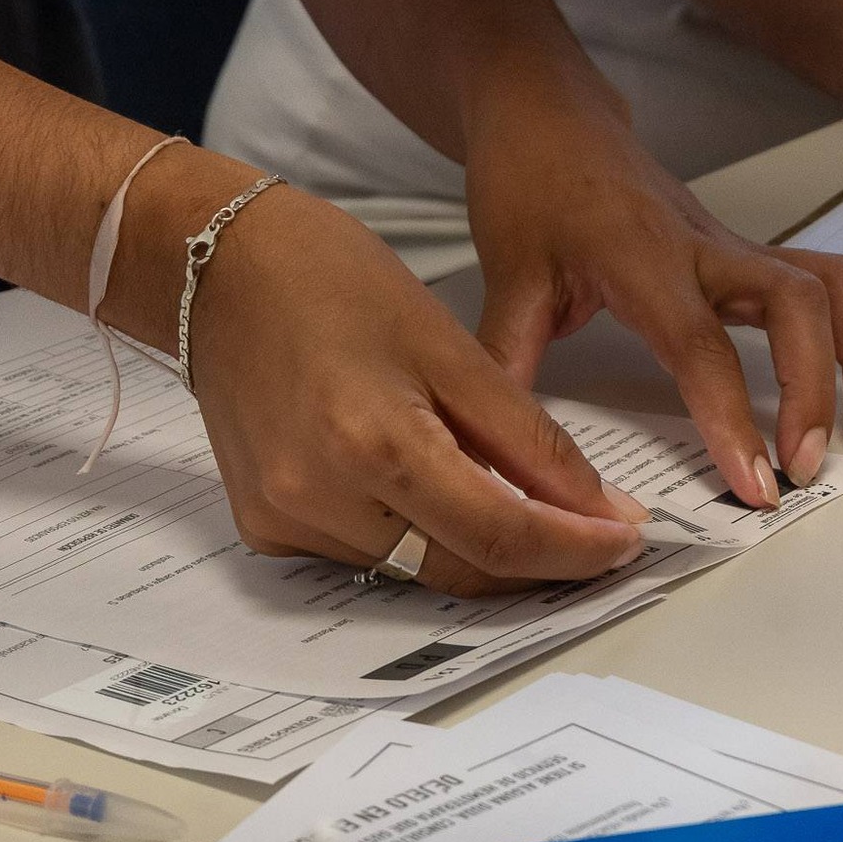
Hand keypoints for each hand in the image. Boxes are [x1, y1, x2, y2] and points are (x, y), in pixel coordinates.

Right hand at [119, 167, 649, 597]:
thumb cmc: (331, 281)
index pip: (499, 534)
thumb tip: (599, 511)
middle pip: (460, 570)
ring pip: (417, 572)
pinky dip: (423, 539)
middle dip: (540, 563)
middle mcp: (318, 500)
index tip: (627, 541)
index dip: (574, 550)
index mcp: (372, 443)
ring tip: (536, 511)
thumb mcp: (451, 347)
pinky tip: (450, 498)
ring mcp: (284, 522)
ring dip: (484, 553)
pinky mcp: (266, 528)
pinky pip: (370, 558)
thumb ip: (530, 441)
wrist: (215, 269)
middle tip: (600, 536)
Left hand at [460, 101, 842, 508]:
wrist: (550, 112)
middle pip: (798, 305)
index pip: (701, 345)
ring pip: (835, 284)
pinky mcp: (752, 252)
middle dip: (817, 389)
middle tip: (809, 466)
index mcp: (642, 259)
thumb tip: (498, 443)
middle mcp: (705, 248)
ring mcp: (737, 247)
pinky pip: (835, 279)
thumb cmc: (530, 184)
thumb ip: (507, 362)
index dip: (732, 417)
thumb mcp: (505, 276)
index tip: (756, 483)